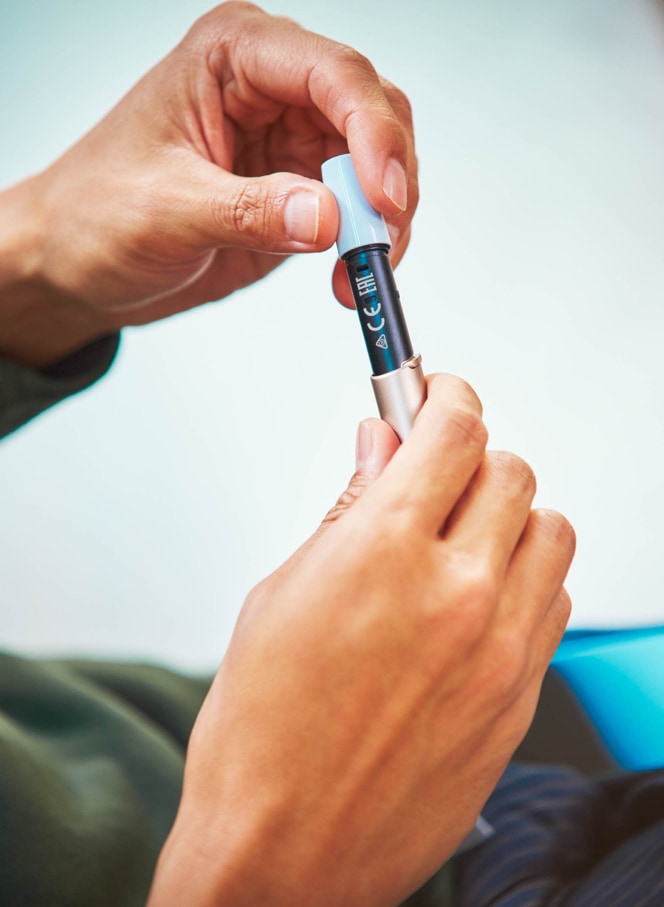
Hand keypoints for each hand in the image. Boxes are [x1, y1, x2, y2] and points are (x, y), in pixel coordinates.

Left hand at [0, 1, 416, 366]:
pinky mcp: (297, 189)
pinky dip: (366, 245)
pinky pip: (357, 209)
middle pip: (372, 114)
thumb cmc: (95, 213)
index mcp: (233, 57)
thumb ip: (250, 211)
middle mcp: (271, 88)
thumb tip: (329, 218)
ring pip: (378, 164)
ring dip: (383, 221)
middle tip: (380, 243)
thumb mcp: (165, 210)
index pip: (334, 73)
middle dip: (389, 181)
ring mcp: (288, 140)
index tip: (384, 199)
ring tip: (358, 271)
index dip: (373, 134)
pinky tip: (344, 277)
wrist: (76, 264)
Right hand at [148, 374, 574, 906]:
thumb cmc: (262, 733)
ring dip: (509, 514)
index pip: (452, 430)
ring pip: (550, 530)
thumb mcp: (281, 594)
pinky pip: (555, 599)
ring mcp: (501, 649)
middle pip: (511, 470)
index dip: (446, 392)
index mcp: (383, 554)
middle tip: (435, 468)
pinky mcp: (521, 696)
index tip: (436, 390)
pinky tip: (480, 595)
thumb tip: (377, 448)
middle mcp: (457, 594)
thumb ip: (345, 509)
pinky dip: (527, 577)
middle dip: (472, 453)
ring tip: (461, 533)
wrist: (287, 848)